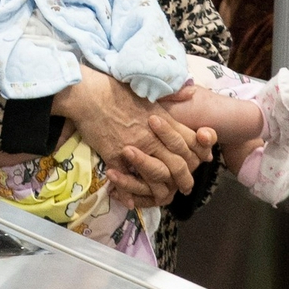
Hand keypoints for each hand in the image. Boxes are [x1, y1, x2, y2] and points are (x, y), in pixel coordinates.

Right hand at [55, 67, 210, 208]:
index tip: (199, 162)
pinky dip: (128, 193)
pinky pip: (125, 179)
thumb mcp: (150, 88)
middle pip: (178, 164)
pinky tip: (129, 200)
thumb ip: (174, 93)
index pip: (190, 142)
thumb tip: (192, 93)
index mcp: (164, 121)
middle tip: (185, 187)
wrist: (89, 94)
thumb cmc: (116, 88)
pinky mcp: (114, 156)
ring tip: (162, 196)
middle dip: (184, 179)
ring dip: (160, 189)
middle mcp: (153, 138)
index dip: (197, 155)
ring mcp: (134, 149)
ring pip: (156, 176)